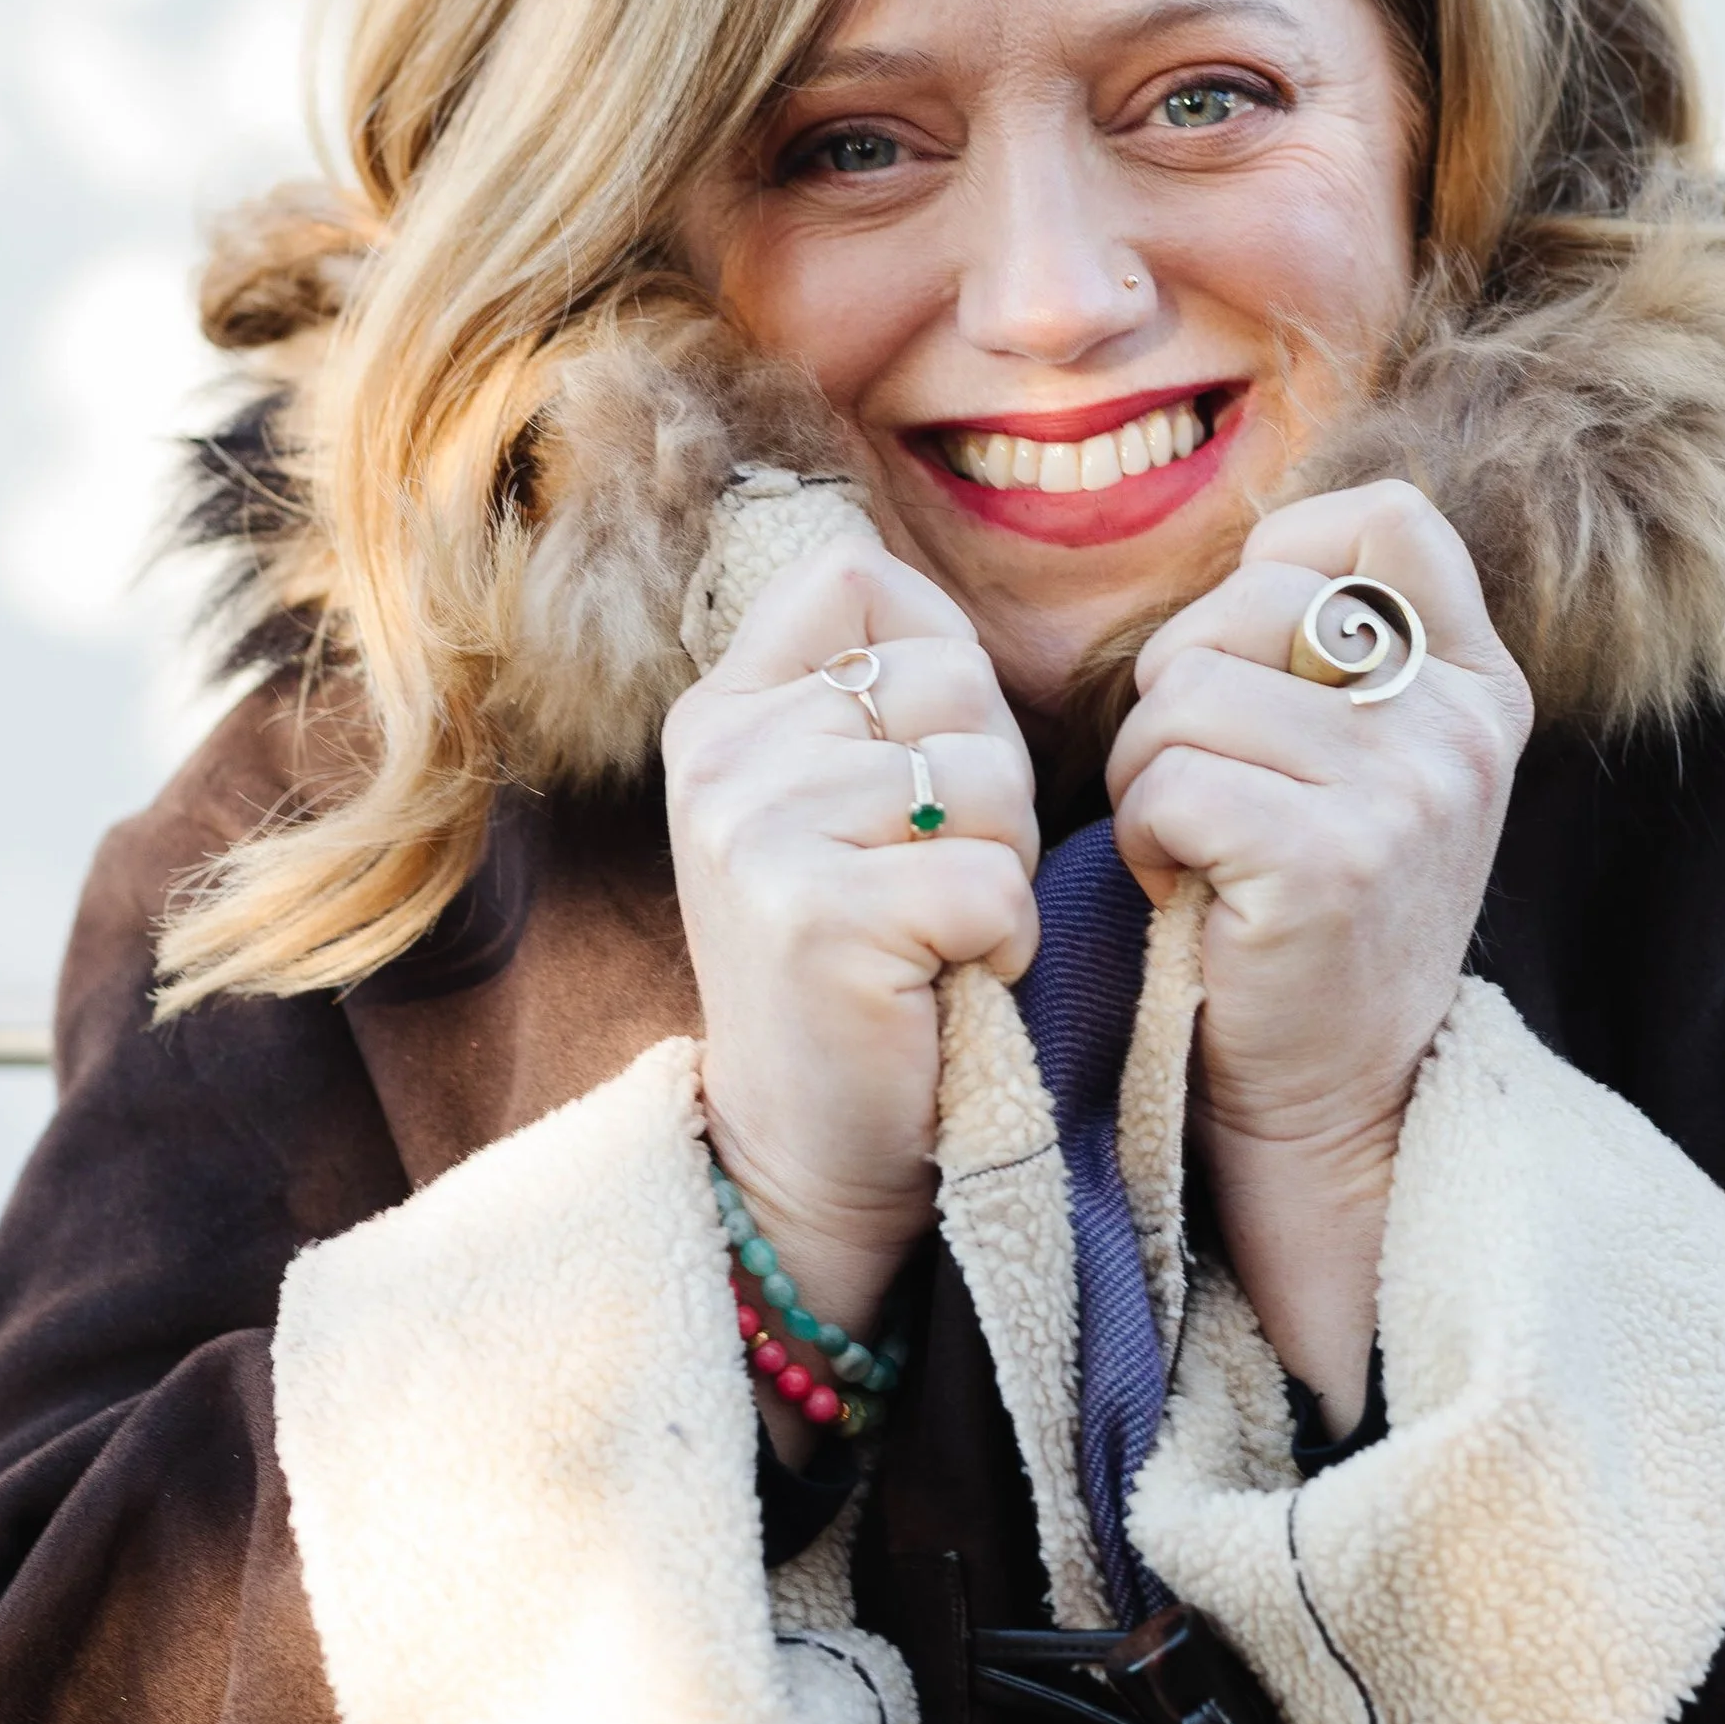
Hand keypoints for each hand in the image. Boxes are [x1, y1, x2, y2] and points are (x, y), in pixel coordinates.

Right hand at [662, 545, 1039, 1439]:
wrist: (807, 1147)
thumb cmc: (862, 961)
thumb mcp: (834, 803)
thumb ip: (870, 695)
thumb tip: (947, 612)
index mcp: (720, 711)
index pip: (855, 576)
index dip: (941, 651)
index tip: (929, 759)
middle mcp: (720, 755)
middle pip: (951, 678)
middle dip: (994, 783)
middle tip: (936, 878)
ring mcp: (755, 832)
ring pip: (986, 780)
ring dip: (1003, 868)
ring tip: (936, 932)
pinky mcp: (813, 917)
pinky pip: (992, 883)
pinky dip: (1004, 943)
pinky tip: (944, 982)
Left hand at [1104, 481, 1530, 1421]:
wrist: (1339, 1106)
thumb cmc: (1310, 918)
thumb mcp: (1372, 767)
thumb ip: (1339, 655)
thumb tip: (1255, 542)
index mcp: (1478, 687)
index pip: (1389, 522)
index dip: (1284, 554)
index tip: (1248, 650)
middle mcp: (1459, 728)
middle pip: (1253, 598)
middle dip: (1180, 681)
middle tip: (1194, 782)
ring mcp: (1407, 793)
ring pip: (1188, 692)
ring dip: (1145, 767)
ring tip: (1188, 842)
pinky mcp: (1332, 864)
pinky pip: (1172, 780)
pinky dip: (1143, 833)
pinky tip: (1180, 885)